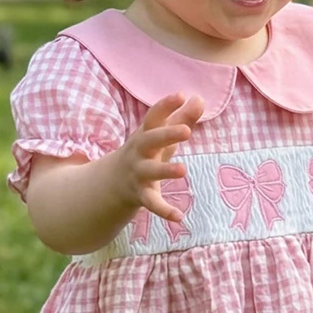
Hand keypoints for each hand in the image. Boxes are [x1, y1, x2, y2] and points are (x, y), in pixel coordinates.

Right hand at [109, 92, 204, 223]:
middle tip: (186, 131)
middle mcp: (139, 152)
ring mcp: (139, 174)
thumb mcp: (160, 135)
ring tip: (183, 170)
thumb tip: (200, 98)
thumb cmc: (146, 151)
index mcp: (146, 134)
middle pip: (150, 141)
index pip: (154, 117)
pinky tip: (179, 217)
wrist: (112, 182)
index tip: (180, 95)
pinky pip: (152, 203)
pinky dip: (164, 211)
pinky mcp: (141, 195)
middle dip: (166, 135)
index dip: (165, 106)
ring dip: (165, 171)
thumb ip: (182, 118)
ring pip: (151, 172)